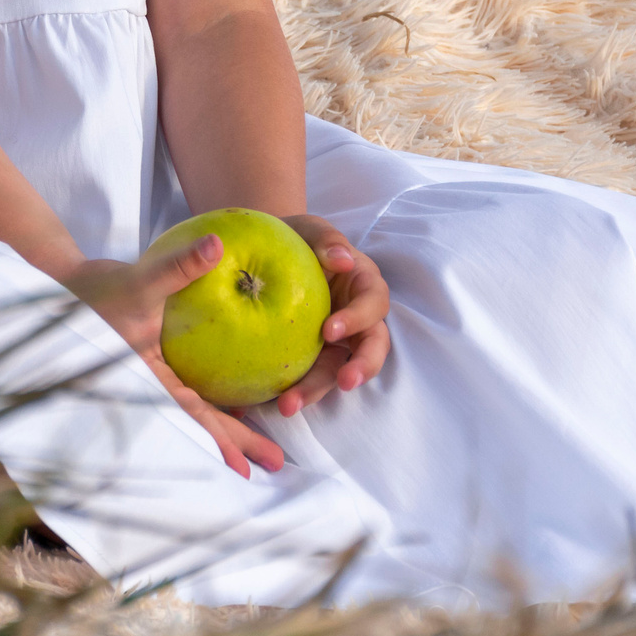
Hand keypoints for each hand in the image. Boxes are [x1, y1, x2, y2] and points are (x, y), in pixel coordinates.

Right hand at [63, 237, 285, 478]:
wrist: (68, 286)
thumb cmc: (99, 289)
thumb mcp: (141, 280)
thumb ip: (179, 266)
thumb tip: (218, 245)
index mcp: (146, 377)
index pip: (187, 413)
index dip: (216, 440)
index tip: (242, 467)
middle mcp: (152, 385)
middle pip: (199, 420)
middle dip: (235, 444)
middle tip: (273, 462)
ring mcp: (155, 379)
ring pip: (197, 410)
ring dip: (228, 429)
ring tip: (262, 450)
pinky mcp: (158, 367)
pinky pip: (192, 390)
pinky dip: (215, 402)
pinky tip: (240, 408)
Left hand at [272, 213, 389, 417]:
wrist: (268, 251)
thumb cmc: (297, 236)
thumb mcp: (311, 229)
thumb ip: (327, 239)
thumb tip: (343, 259)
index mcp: (363, 285)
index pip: (373, 305)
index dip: (358, 319)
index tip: (330, 330)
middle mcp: (357, 318)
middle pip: (371, 348)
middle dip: (360, 368)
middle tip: (343, 383)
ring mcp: (337, 342)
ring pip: (337, 370)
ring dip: (317, 390)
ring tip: (288, 406)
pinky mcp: (312, 358)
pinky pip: (307, 377)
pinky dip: (289, 391)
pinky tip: (262, 404)